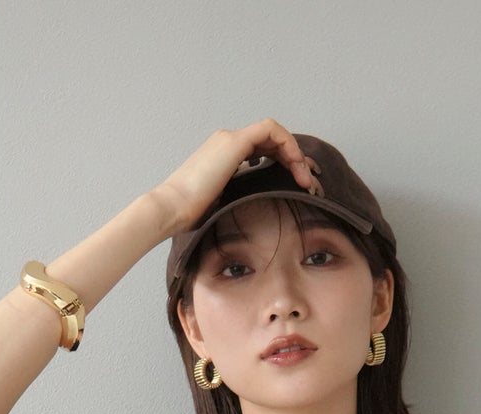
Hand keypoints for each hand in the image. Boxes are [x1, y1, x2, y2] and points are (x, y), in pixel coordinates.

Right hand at [150, 121, 319, 239]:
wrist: (172, 208)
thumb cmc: (189, 215)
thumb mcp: (220, 205)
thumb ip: (237, 200)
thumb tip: (254, 216)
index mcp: (223, 155)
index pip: (262, 149)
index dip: (284, 162)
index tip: (298, 183)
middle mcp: (228, 142)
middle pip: (271, 140)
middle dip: (294, 158)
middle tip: (308, 181)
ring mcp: (231, 139)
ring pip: (274, 133)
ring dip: (294, 153)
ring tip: (304, 178)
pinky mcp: (235, 142)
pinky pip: (271, 130)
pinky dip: (288, 144)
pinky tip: (296, 166)